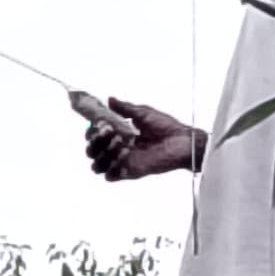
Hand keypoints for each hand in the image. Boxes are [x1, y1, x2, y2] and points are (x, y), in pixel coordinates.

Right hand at [84, 98, 203, 182]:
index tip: (99, 123)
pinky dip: (112, 167)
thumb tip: (110, 100)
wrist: (182, 142)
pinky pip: (111, 176)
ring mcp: (122, 162)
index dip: (93, 131)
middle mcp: (117, 150)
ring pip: (97, 166)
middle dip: (95, 141)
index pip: (96, 136)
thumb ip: (125, 108)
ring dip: (102, 154)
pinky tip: (125, 156)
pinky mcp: (130, 173)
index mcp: (119, 135)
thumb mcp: (143, 113)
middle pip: (92, 151)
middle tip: (108, 132)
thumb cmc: (167, 127)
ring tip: (119, 143)